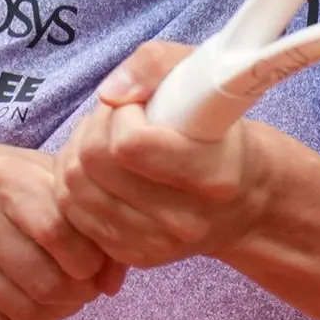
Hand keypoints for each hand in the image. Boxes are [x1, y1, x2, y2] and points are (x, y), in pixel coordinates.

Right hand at [0, 144, 126, 319]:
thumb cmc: (6, 187)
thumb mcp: (46, 182)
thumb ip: (88, 222)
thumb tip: (112, 284)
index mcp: (2, 174)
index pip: (56, 231)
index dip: (87, 261)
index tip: (95, 268)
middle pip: (40, 277)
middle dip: (75, 295)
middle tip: (84, 293)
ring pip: (16, 306)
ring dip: (53, 315)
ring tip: (65, 304)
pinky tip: (40, 319)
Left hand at [54, 42, 272, 268]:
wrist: (247, 203)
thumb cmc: (224, 134)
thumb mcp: (208, 81)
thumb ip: (158, 64)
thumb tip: (109, 93)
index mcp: (212, 175)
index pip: (129, 145)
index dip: (120, 114)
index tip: (138, 105)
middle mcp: (185, 219)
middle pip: (92, 165)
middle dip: (93, 128)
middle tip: (115, 117)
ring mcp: (157, 244)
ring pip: (73, 190)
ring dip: (77, 153)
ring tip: (104, 139)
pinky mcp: (134, 256)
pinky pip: (72, 214)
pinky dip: (75, 184)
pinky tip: (101, 170)